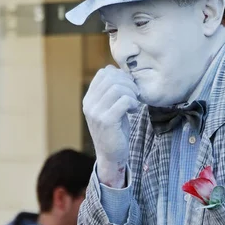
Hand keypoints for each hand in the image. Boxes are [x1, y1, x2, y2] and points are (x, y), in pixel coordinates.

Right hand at [83, 65, 139, 185]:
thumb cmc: (115, 129)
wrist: (112, 155)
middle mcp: (89, 104)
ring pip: (118, 88)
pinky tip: (133, 110)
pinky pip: (124, 101)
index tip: (129, 88)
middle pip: (112, 78)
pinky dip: (133, 102)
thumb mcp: (110, 107)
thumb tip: (112, 69)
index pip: (104, 73)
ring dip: (132, 93)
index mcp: (89, 99)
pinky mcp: (107, 121)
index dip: (120, 76)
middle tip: (135, 95)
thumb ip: (110, 91)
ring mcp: (96, 113)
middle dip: (129, 84)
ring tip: (134, 103)